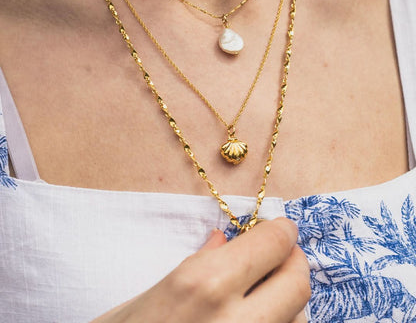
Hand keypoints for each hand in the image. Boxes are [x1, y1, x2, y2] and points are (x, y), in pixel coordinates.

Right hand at [91, 218, 310, 322]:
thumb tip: (222, 241)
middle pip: (297, 282)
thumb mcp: (144, 298)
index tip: (281, 228)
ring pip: (298, 319)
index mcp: (203, 285)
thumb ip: (193, 266)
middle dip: (293, 260)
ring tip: (266, 289)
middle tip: (282, 253)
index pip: (270, 245)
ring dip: (288, 299)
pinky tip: (256, 318)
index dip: (281, 231)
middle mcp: (236, 322)